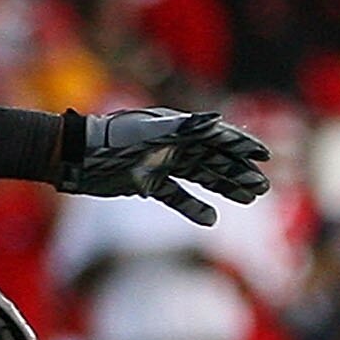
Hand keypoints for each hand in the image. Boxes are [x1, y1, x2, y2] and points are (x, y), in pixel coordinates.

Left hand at [57, 109, 271, 222]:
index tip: (264, 155)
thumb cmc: (110, 142)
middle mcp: (172, 143)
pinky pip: (177, 195)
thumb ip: (181, 128)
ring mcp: (160, 163)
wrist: (75, 157)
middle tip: (263, 187)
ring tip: (250, 198)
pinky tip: (211, 219)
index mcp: (176, 128)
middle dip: (239, 171)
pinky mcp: (147, 182)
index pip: (216, 135)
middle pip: (214, 158)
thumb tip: (214, 121)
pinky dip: (193, 206)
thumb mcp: (147, 133)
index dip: (241, 144)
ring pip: (201, 176)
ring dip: (225, 186)